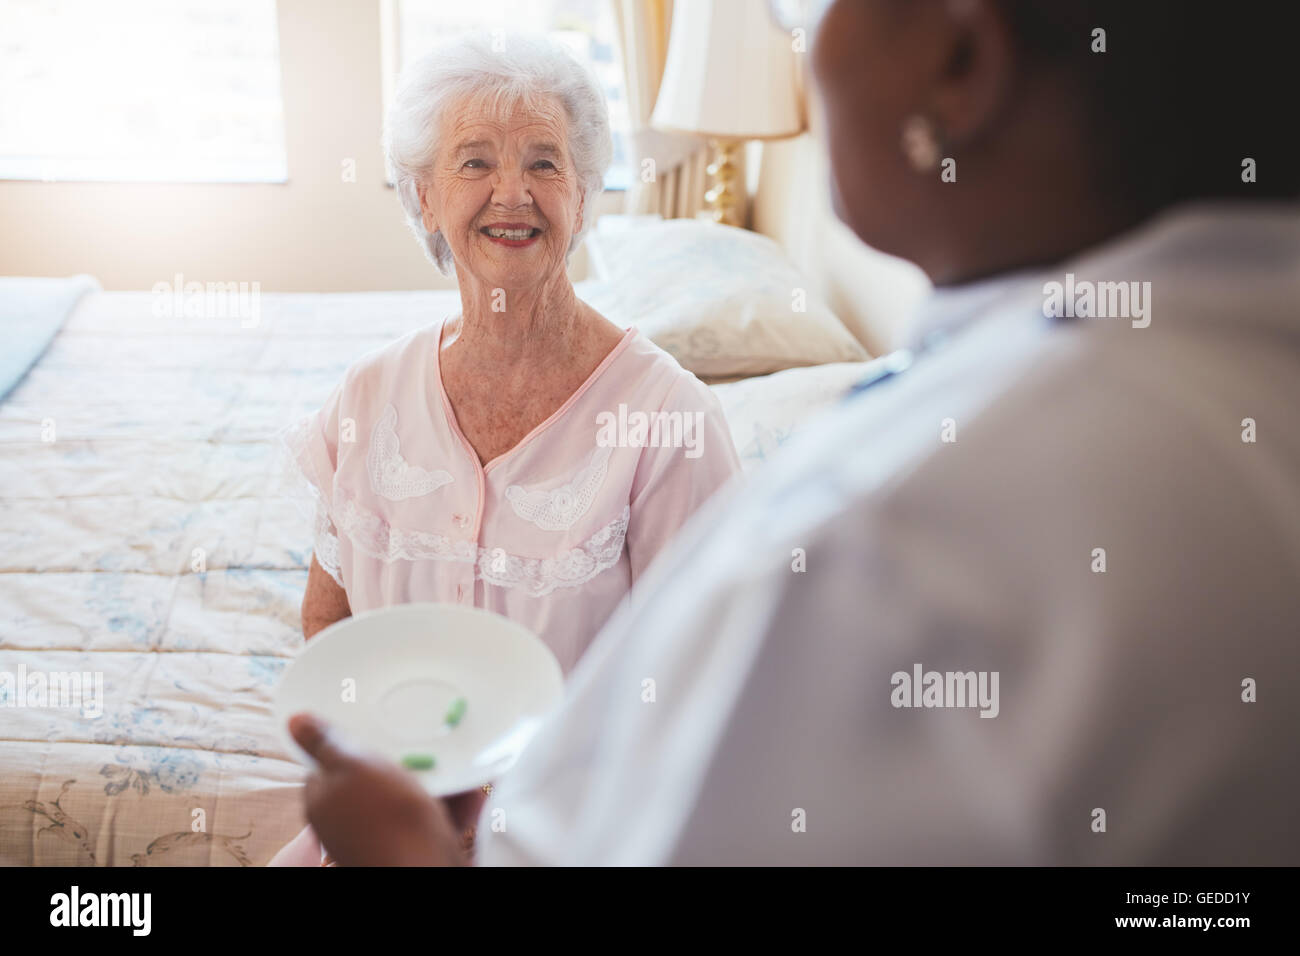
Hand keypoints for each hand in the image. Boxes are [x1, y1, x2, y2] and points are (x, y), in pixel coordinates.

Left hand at [288, 712, 465, 865]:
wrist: (425, 870)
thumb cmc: (387, 818)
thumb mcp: (353, 767)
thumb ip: (325, 743)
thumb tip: (294, 721)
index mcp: (324, 798)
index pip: (331, 759)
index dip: (354, 738)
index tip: (379, 721)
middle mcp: (349, 819)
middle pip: (376, 773)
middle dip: (406, 756)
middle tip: (425, 741)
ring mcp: (381, 832)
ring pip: (411, 792)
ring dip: (438, 778)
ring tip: (458, 766)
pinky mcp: (412, 843)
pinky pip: (434, 814)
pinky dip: (453, 803)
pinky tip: (470, 793)